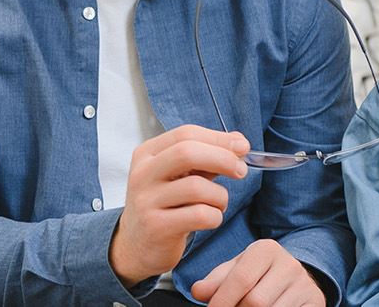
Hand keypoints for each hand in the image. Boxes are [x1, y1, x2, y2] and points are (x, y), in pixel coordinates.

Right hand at [108, 125, 249, 286]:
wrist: (136, 245)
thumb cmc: (163, 205)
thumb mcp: (177, 176)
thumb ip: (205, 157)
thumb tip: (238, 142)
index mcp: (146, 154)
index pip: (185, 134)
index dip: (218, 138)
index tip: (242, 146)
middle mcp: (142, 174)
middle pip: (187, 153)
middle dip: (223, 158)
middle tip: (241, 170)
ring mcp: (146, 201)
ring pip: (197, 187)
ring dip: (220, 195)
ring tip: (218, 203)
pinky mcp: (156, 227)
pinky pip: (200, 216)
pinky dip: (215, 216)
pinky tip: (210, 219)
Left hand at [189, 239, 325, 306]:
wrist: (294, 279)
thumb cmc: (258, 275)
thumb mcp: (236, 271)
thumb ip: (215, 281)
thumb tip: (198, 291)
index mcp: (266, 250)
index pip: (241, 279)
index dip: (222, 301)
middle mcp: (289, 265)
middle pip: (255, 301)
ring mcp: (305, 285)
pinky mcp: (315, 302)